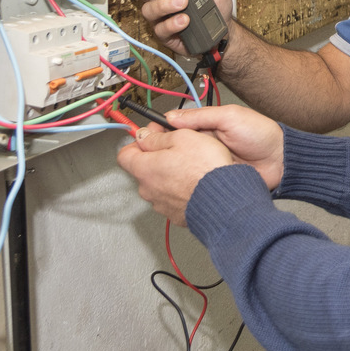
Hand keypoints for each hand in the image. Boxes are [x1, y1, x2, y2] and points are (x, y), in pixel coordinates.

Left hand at [117, 125, 236, 225]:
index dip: (138, 141)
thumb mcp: (182, 138)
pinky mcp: (177, 215)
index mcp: (145, 168)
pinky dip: (182, 189)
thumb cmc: (205, 169)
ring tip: (192, 166)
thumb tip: (146, 136)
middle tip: (177, 147)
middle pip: (144, 169)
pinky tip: (197, 182)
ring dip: (171, 174)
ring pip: (160, 184)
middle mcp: (148, 189)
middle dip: (158, 157)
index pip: (125, 154)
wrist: (225, 201)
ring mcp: (162, 205)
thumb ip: (158, 136)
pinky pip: (174, 197)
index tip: (151, 135)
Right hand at [164, 105, 284, 190]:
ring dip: (173, 169)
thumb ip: (201, 116)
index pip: (174, 129)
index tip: (144, 137)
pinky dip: (186, 182)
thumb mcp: (230, 117)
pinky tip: (180, 184)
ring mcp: (206, 165)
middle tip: (152, 157)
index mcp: (206, 127)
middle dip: (161, 154)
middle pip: (173, 150)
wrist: (281, 161)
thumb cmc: (261, 135)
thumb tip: (171, 117)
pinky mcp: (212, 180)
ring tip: (165, 171)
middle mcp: (203, 146)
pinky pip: (194, 181)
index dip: (158, 133)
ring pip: (180, 168)